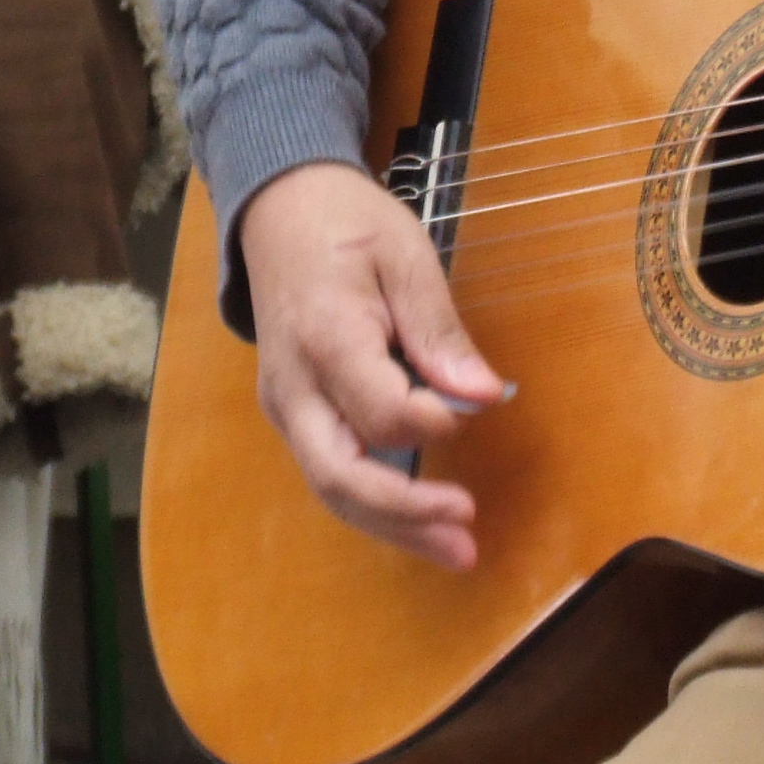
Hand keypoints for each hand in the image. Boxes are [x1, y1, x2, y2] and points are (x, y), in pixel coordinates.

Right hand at [240, 160, 506, 569]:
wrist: (279, 211)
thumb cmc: (349, 224)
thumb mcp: (406, 255)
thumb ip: (439, 329)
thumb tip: (484, 394)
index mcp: (326, 338)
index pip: (380, 412)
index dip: (435, 421)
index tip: (482, 402)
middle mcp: (294, 387)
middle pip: (341, 475)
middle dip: (404, 514)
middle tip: (467, 536)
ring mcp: (286, 406)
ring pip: (331, 487)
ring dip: (392, 526)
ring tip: (454, 551)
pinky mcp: (294, 413)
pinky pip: (330, 470)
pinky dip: (374, 504)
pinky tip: (418, 522)